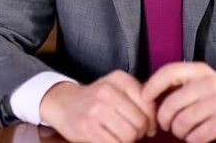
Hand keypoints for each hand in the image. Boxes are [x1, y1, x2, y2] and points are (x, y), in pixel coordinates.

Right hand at [39, 70, 155, 142]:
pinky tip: (108, 138)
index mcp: (119, 79)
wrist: (63, 103)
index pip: (149, 104)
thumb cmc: (96, 98)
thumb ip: (139, 100)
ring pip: (128, 136)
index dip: (150, 120)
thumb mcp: (117, 89)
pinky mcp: (86, 128)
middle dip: (138, 133)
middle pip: (140, 123)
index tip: (146, 125)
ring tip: (118, 135)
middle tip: (130, 132)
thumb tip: (153, 127)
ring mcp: (96, 110)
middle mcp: (107, 91)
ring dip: (127, 141)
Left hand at [142, 62, 215, 142]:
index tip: (144, 98)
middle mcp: (210, 83)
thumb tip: (146, 94)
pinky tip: (194, 137)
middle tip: (166, 124)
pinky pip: (198, 135)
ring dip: (178, 131)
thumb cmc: (214, 93)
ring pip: (183, 122)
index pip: (170, 72)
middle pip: (173, 104)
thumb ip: (177, 84)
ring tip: (181, 131)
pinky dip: (192, 139)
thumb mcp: (199, 80)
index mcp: (199, 70)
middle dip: (164, 119)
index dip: (153, 85)